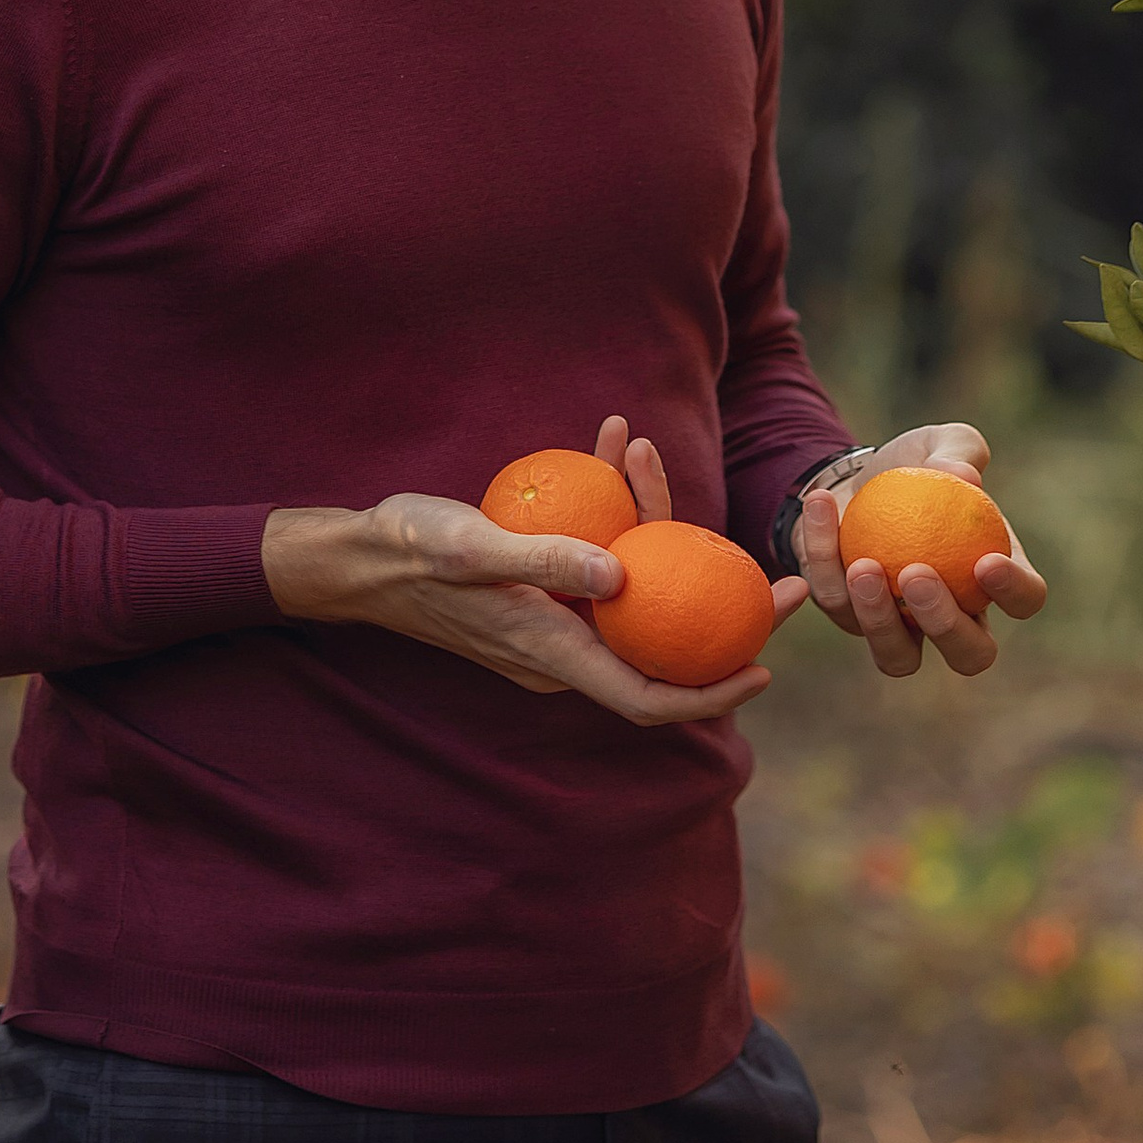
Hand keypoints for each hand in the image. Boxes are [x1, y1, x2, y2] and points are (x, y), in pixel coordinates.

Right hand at [262, 412, 770, 725]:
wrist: (358, 555)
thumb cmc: (410, 552)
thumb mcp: (474, 549)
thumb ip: (546, 562)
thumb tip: (623, 577)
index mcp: (552, 654)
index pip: (646, 697)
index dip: (710, 693)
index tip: (765, 667)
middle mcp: (563, 648)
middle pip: (660, 647)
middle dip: (725, 615)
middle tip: (783, 578)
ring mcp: (555, 620)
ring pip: (633, 591)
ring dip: (654, 525)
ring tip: (646, 450)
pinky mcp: (543, 589)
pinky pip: (598, 558)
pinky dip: (614, 509)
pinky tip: (611, 445)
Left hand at [775, 418, 1047, 683]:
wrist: (856, 477)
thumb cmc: (915, 465)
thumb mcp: (940, 443)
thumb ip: (959, 450)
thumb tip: (964, 476)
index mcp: (993, 577)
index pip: (1024, 599)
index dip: (1014, 591)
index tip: (987, 562)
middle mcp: (955, 617)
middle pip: (969, 655)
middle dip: (946, 626)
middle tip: (917, 575)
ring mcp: (902, 629)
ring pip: (898, 658)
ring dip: (879, 620)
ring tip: (863, 566)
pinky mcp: (850, 618)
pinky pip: (836, 602)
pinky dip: (823, 557)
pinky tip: (821, 507)